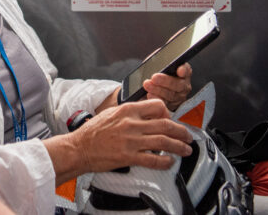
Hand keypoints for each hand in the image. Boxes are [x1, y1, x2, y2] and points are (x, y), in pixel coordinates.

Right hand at [70, 98, 192, 173]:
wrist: (79, 148)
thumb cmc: (93, 132)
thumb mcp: (111, 113)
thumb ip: (129, 112)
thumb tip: (146, 114)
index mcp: (127, 110)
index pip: (157, 106)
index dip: (168, 113)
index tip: (171, 120)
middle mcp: (131, 123)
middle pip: (165, 124)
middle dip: (181, 131)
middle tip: (187, 136)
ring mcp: (130, 140)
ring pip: (163, 142)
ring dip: (178, 146)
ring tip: (185, 150)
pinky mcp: (128, 156)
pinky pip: (153, 159)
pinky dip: (165, 161)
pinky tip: (170, 161)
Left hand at [142, 62, 192, 110]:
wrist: (154, 85)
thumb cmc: (158, 71)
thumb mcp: (159, 63)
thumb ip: (159, 59)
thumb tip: (155, 58)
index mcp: (184, 72)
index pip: (187, 70)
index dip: (184, 70)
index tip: (179, 70)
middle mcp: (184, 85)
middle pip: (178, 84)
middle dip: (165, 81)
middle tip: (154, 77)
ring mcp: (179, 97)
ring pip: (171, 95)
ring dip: (158, 90)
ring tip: (147, 85)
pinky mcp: (172, 106)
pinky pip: (165, 104)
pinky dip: (156, 99)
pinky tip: (149, 95)